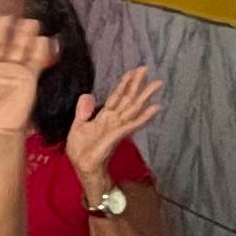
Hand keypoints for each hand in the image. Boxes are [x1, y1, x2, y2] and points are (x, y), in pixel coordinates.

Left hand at [65, 68, 162, 190]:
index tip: (132, 71)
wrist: (83, 166)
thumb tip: (88, 95)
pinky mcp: (119, 134)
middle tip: (146, 69)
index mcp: (104, 116)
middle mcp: (114, 119)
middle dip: (137, 84)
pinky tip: (155, 107)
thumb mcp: (78, 125)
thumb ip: (84, 111)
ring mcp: (118, 126)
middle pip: (128, 98)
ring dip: (145, 95)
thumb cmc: (81, 149)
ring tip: (157, 83)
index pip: (116, 96)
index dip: (124, 83)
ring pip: (134, 107)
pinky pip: (133, 123)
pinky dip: (145, 115)